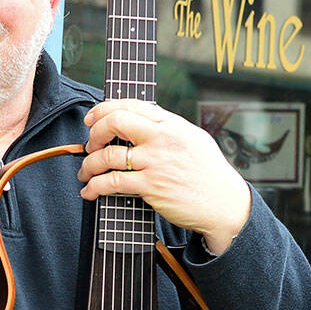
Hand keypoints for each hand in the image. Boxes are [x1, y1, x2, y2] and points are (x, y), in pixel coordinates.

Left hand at [78, 99, 251, 254]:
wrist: (224, 204)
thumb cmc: (208, 173)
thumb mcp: (192, 139)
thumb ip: (166, 128)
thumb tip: (137, 120)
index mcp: (172, 124)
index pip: (131, 104)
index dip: (104, 109)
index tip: (92, 118)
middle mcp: (163, 139)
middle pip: (115, 122)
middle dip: (93, 133)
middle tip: (89, 145)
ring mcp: (156, 162)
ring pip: (107, 155)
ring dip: (88, 164)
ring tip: (86, 172)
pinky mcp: (151, 186)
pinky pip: (111, 182)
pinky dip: (94, 187)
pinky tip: (90, 191)